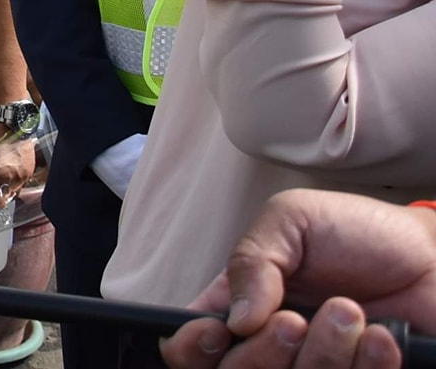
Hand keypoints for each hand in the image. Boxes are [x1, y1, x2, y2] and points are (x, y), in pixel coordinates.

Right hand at [162, 190, 435, 368]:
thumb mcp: (291, 219)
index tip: (219, 332)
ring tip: (353, 313)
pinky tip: (382, 338)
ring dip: (324, 354)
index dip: (191, 348)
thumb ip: (250, 261)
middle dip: (265, 353)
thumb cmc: (361, 232)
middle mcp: (272, 348)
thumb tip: (234, 322)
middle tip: (298, 319)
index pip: (191, 345)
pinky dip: (366, 367)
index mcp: (240, 306)